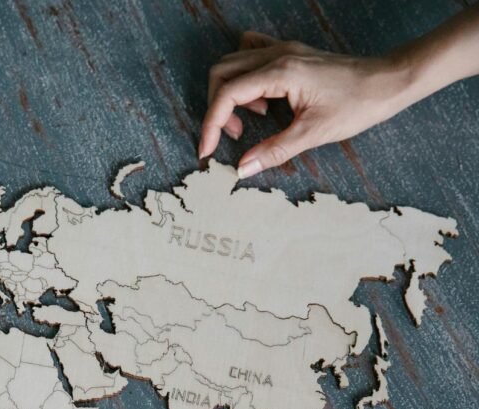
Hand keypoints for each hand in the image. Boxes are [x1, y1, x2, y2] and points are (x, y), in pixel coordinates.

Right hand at [200, 31, 411, 177]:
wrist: (389, 81)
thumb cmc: (358, 104)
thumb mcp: (313, 133)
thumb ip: (273, 151)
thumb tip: (242, 169)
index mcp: (280, 72)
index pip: (226, 94)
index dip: (211, 124)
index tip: (208, 150)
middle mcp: (277, 55)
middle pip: (222, 73)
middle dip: (217, 108)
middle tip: (236, 135)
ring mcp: (283, 51)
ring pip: (233, 63)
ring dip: (229, 93)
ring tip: (251, 118)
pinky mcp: (290, 54)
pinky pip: (251, 54)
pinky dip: (244, 76)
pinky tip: (259, 97)